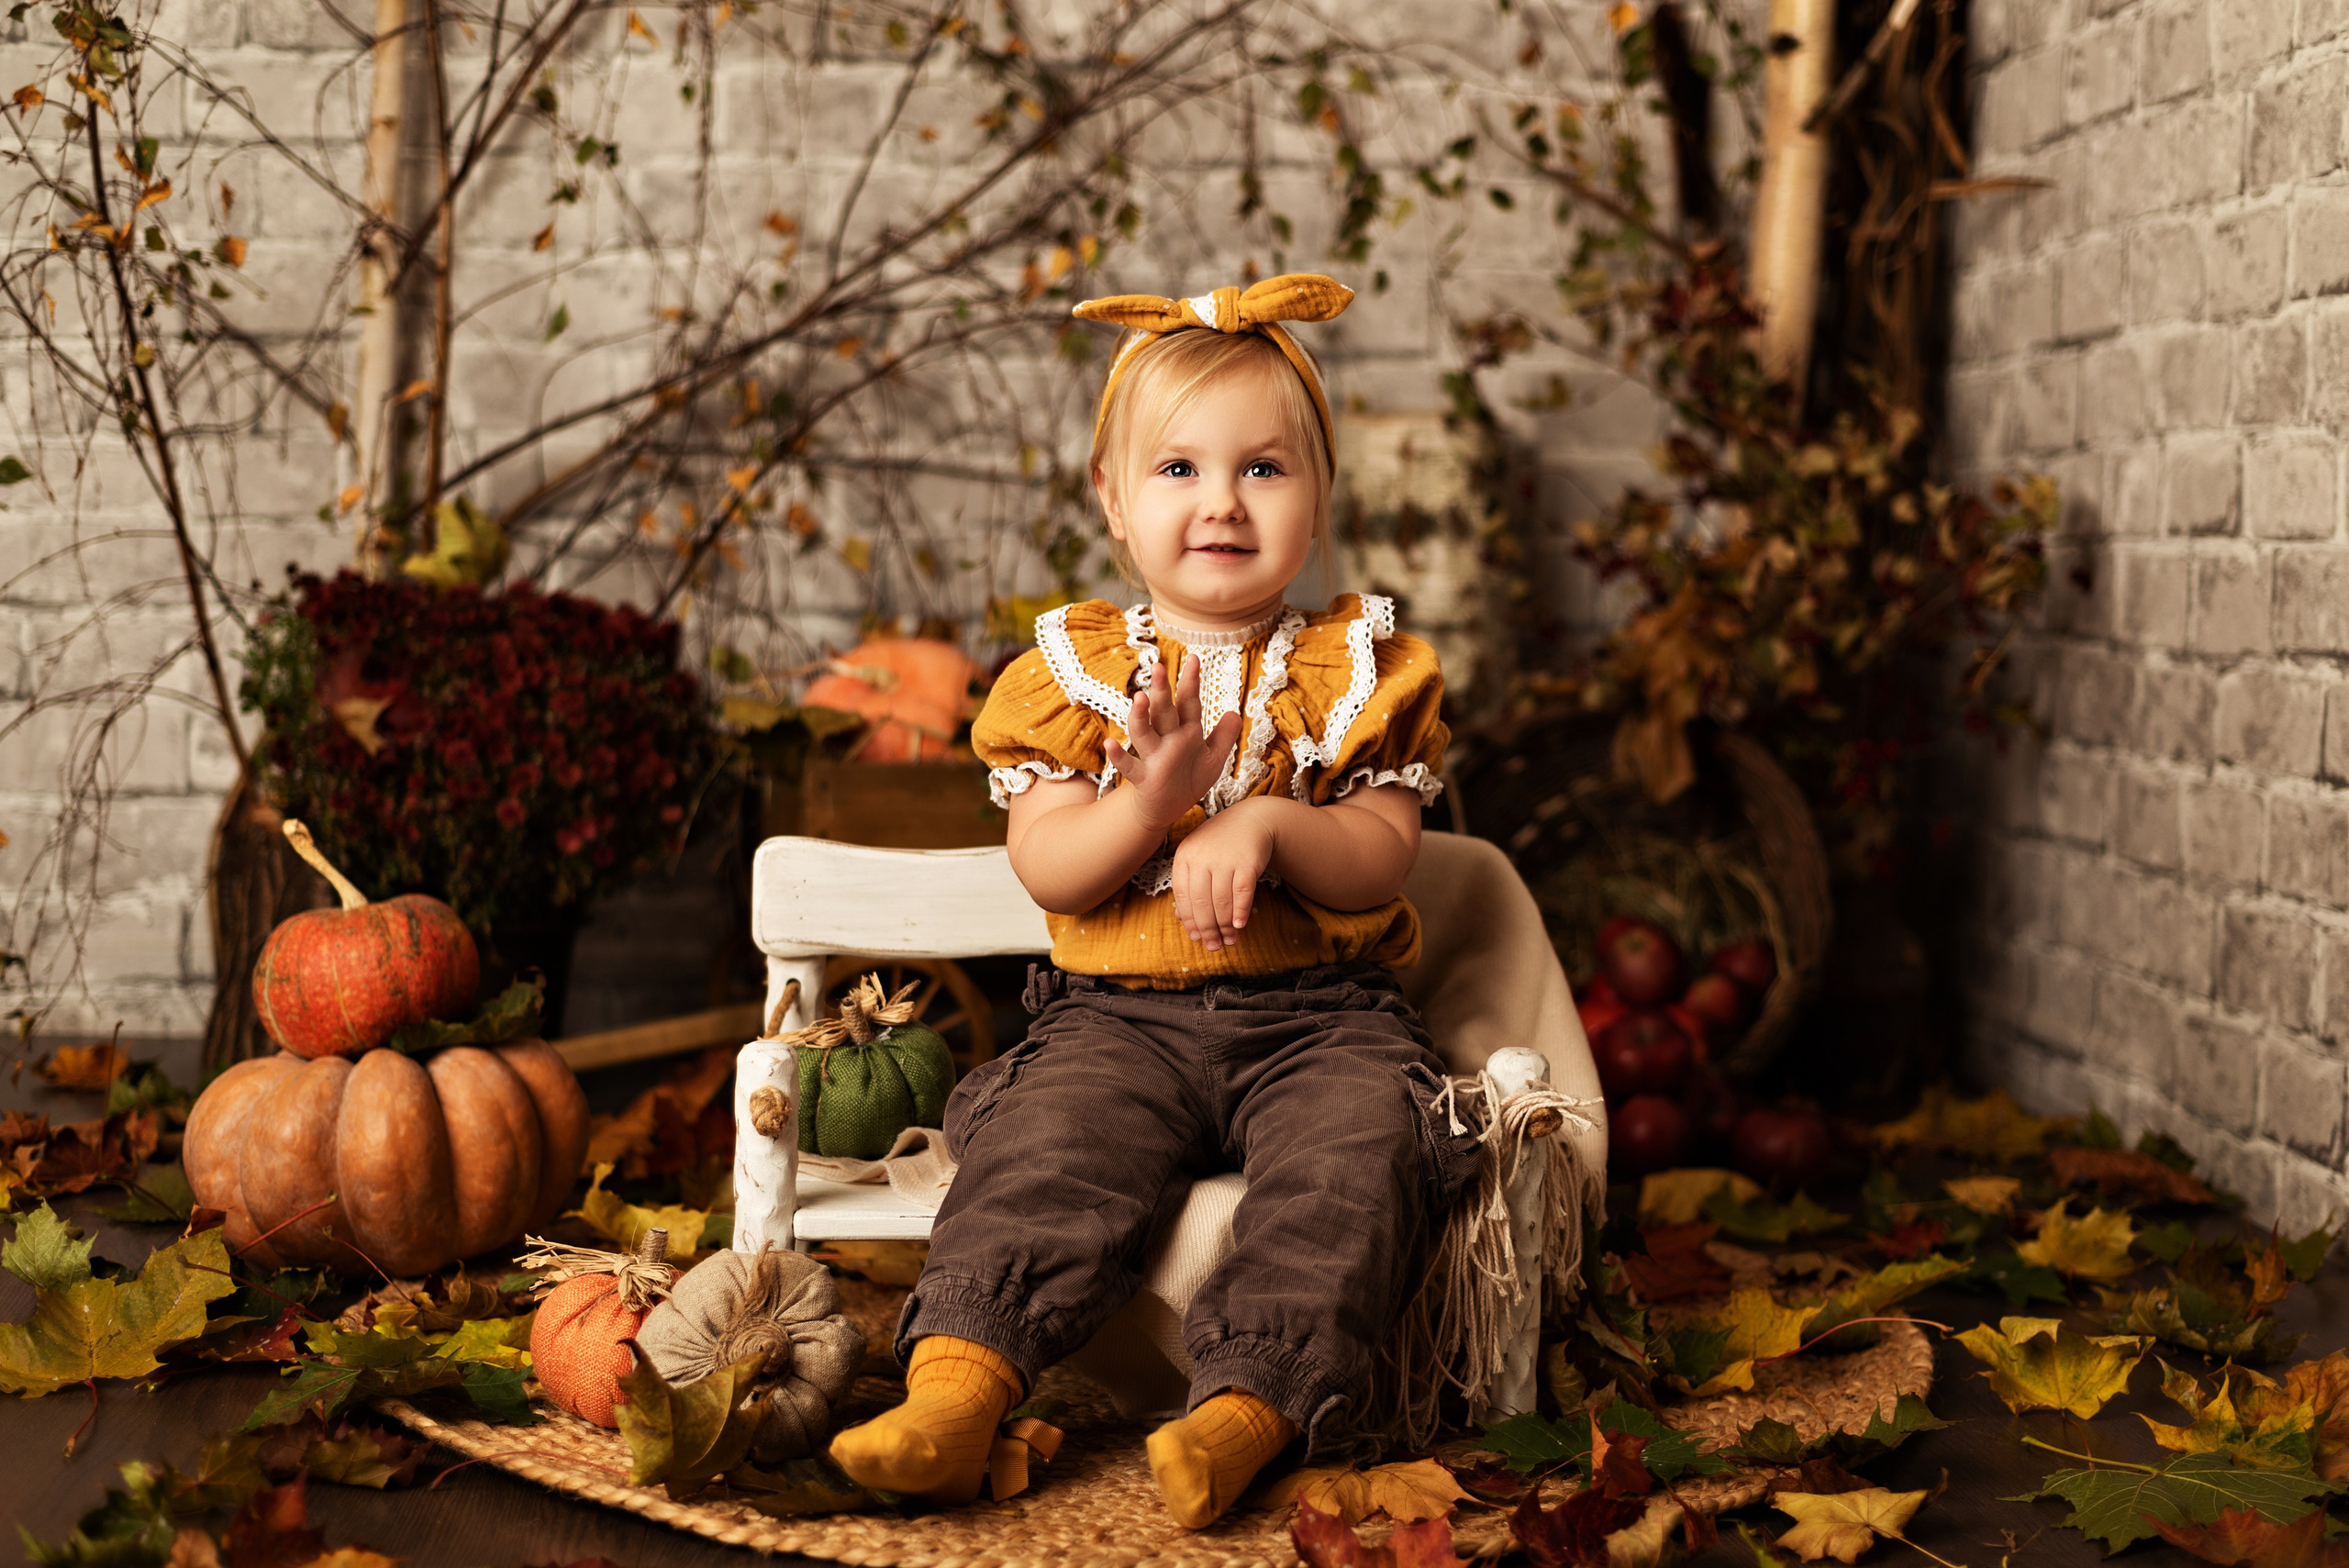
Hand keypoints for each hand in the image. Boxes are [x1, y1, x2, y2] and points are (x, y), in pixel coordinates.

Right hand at [1106, 651, 1241, 832]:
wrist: (1168, 807)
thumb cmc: (1188, 778)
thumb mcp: (1212, 758)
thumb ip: (1224, 736)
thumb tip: (1235, 712)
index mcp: (1185, 731)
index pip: (1188, 703)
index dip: (1190, 682)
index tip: (1193, 658)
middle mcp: (1167, 739)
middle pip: (1163, 712)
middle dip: (1162, 690)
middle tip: (1159, 667)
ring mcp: (1153, 756)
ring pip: (1143, 733)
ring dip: (1140, 717)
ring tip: (1139, 698)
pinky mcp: (1143, 777)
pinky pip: (1129, 766)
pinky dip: (1119, 756)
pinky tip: (1109, 744)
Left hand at [1170, 797, 1277, 951]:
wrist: (1251, 820)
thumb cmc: (1220, 844)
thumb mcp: (1199, 859)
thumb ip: (1189, 886)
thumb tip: (1181, 918)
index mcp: (1184, 856)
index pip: (1183, 897)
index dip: (1189, 921)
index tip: (1196, 938)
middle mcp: (1202, 857)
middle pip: (1202, 903)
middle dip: (1208, 929)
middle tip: (1213, 946)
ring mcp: (1225, 859)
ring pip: (1222, 901)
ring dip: (1225, 926)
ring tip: (1229, 940)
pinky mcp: (1247, 862)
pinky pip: (1242, 893)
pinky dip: (1240, 911)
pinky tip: (1239, 925)